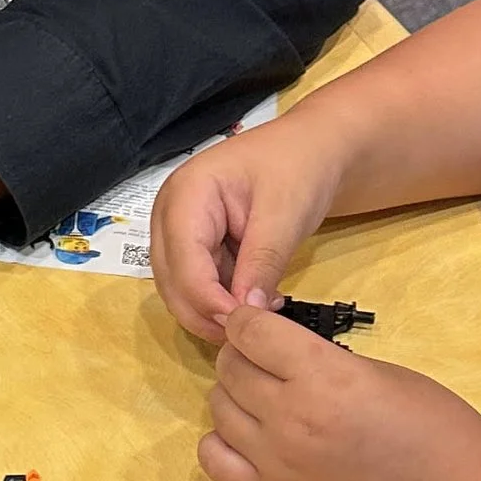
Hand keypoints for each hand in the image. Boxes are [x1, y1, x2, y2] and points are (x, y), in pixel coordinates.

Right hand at [151, 109, 349, 342]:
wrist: (311, 150)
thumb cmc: (299, 168)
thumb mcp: (286, 214)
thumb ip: (263, 263)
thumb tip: (246, 314)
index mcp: (185, 194)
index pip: (183, 263)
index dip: (210, 301)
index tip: (248, 325)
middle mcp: (168, 215)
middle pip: (171, 282)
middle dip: (208, 313)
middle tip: (255, 330)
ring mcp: (177, 232)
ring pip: (180, 290)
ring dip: (214, 311)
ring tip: (261, 311)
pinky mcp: (192, 247)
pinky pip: (197, 285)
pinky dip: (222, 301)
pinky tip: (256, 300)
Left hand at [199, 308, 480, 480]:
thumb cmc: (436, 427)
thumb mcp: (381, 370)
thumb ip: (322, 356)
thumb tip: (276, 344)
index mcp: (323, 377)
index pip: (249, 330)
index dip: (250, 316)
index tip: (261, 317)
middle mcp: (289, 418)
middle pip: (229, 367)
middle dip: (243, 351)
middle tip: (269, 355)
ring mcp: (276, 461)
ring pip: (218, 408)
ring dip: (234, 393)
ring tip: (265, 394)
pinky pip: (214, 461)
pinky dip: (222, 442)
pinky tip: (249, 435)